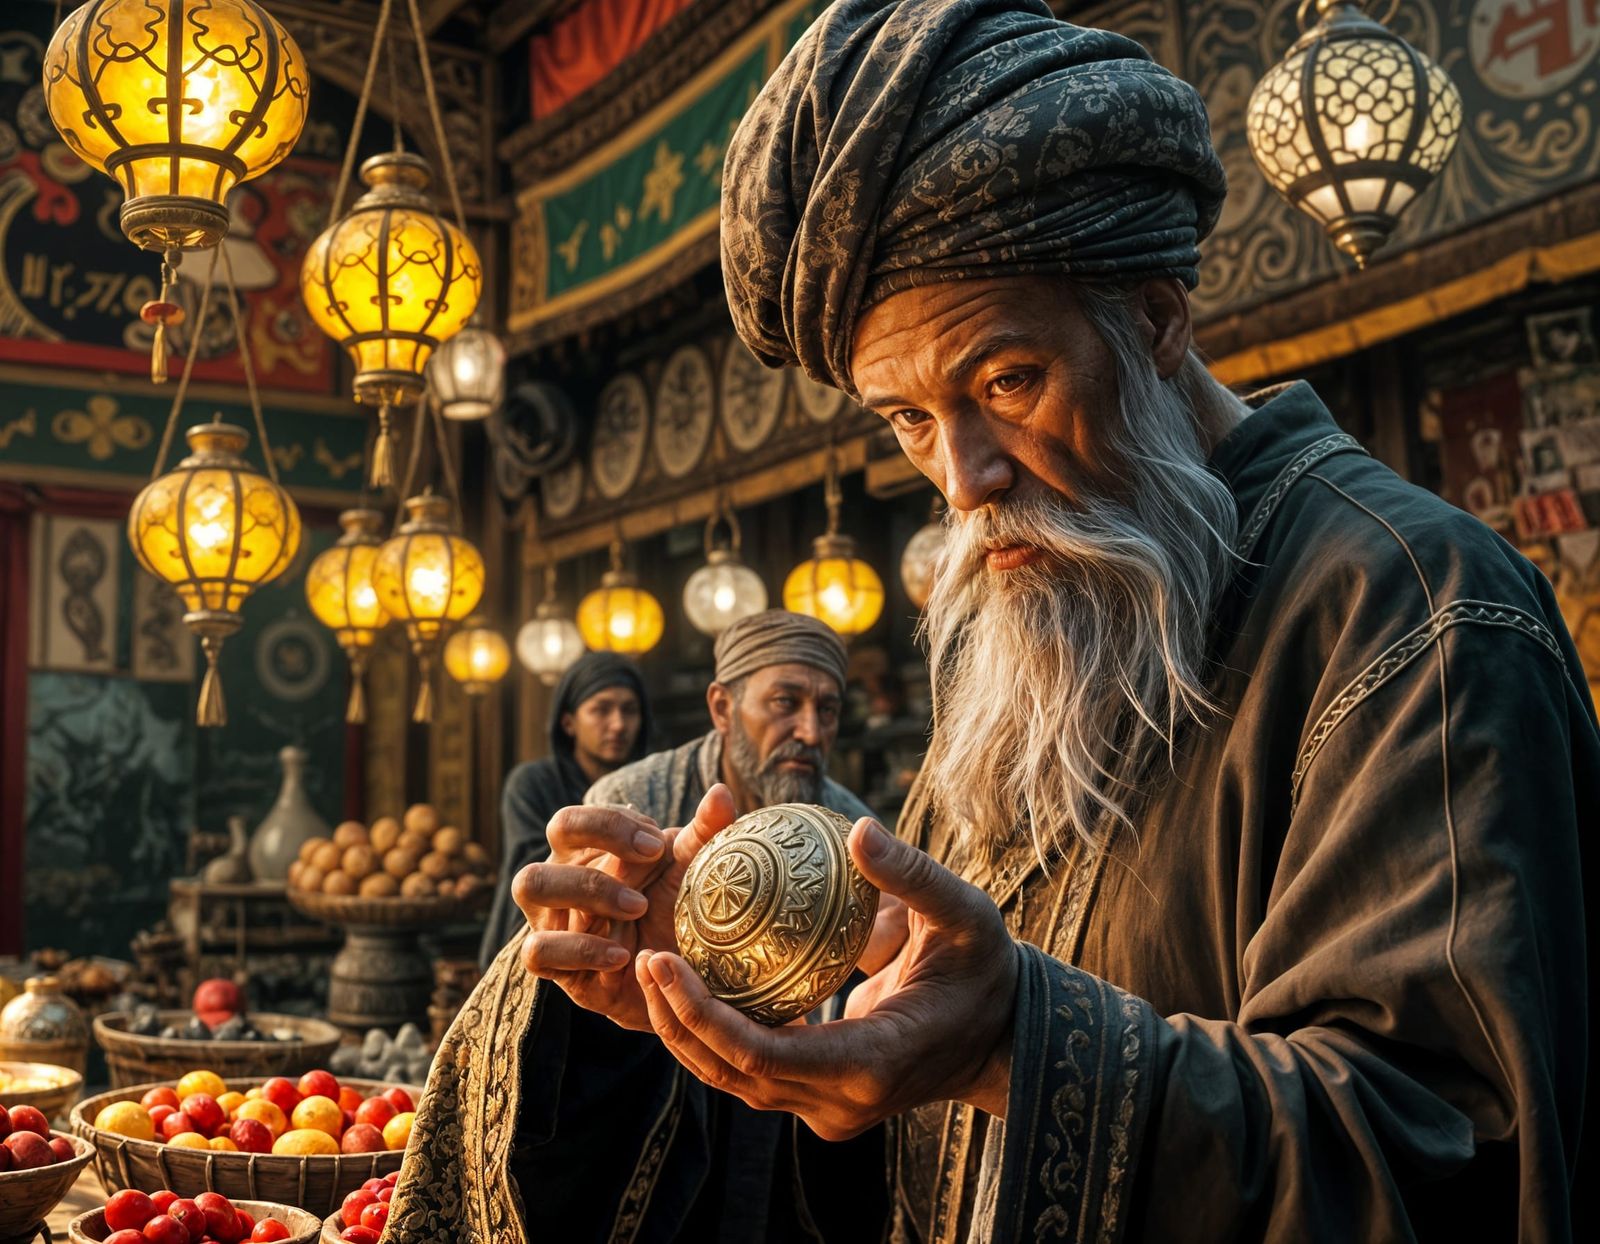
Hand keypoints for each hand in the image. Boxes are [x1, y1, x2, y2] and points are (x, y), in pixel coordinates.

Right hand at [514, 785, 737, 1031]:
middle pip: (548, 840)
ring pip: (530, 886)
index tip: (658, 846)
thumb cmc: (674, 906)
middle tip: (649, 874)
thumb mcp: (692, 868)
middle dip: (598, 851)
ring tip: (637, 910)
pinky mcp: (555, 966)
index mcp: (585, 849)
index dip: (611, 825)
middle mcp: (559, 877)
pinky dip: (580, 950)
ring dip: (585, 893)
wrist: (674, 970)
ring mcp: (551, 919)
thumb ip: (706, 831)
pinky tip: (622, 954)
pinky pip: (538, 952)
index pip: (572, 819)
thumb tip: (720, 793)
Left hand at [633, 818, 1017, 1139]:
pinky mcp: (822, 1101)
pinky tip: (694, 984)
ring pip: (736, 1081)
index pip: (763, 1055)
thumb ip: (913, 876)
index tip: (662, 958)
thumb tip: (855, 830)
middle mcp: (841, 1103)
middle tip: (645, 956)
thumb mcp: (968, 914)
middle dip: (678, 1020)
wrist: (1007, 1038)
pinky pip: (755, 1071)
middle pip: (734, 1074)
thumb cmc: (988, 970)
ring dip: (689, 1031)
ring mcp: (830, 1110)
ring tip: (653, 969)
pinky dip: (720, 1033)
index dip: (703, 1013)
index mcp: (872, 1065)